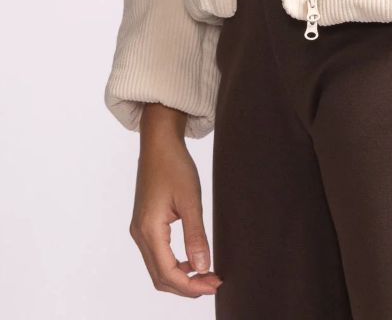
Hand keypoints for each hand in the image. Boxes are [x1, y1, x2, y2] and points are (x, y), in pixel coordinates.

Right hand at [128, 103, 222, 298]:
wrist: (159, 144)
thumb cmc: (174, 166)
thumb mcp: (190, 200)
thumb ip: (195, 236)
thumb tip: (202, 267)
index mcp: (149, 229)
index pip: (168, 273)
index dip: (191, 285)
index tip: (213, 284)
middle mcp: (140, 234)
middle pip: (160, 277)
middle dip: (187, 286)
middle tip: (213, 283)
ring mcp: (140, 230)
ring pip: (157, 269)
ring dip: (180, 277)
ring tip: (205, 274)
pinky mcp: (144, 225)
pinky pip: (157, 255)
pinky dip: (174, 264)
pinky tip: (192, 259)